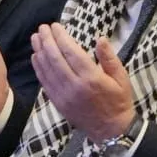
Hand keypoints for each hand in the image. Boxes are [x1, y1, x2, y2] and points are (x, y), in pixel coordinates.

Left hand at [30, 23, 135, 141]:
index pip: (71, 52)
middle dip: (47, 41)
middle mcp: (74, 86)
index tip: (55, 26)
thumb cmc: (119, 101)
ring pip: (47, 70)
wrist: (112, 130)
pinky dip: (38, 68)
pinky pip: (44, 82)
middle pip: (55, 59)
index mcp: (91, 78)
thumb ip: (110, 58)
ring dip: (39, 52)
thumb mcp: (122, 78)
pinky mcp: (58, 103)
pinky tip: (35, 57)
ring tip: (35, 38)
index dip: (61, 37)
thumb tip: (100, 39)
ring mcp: (64, 96)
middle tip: (42, 28)